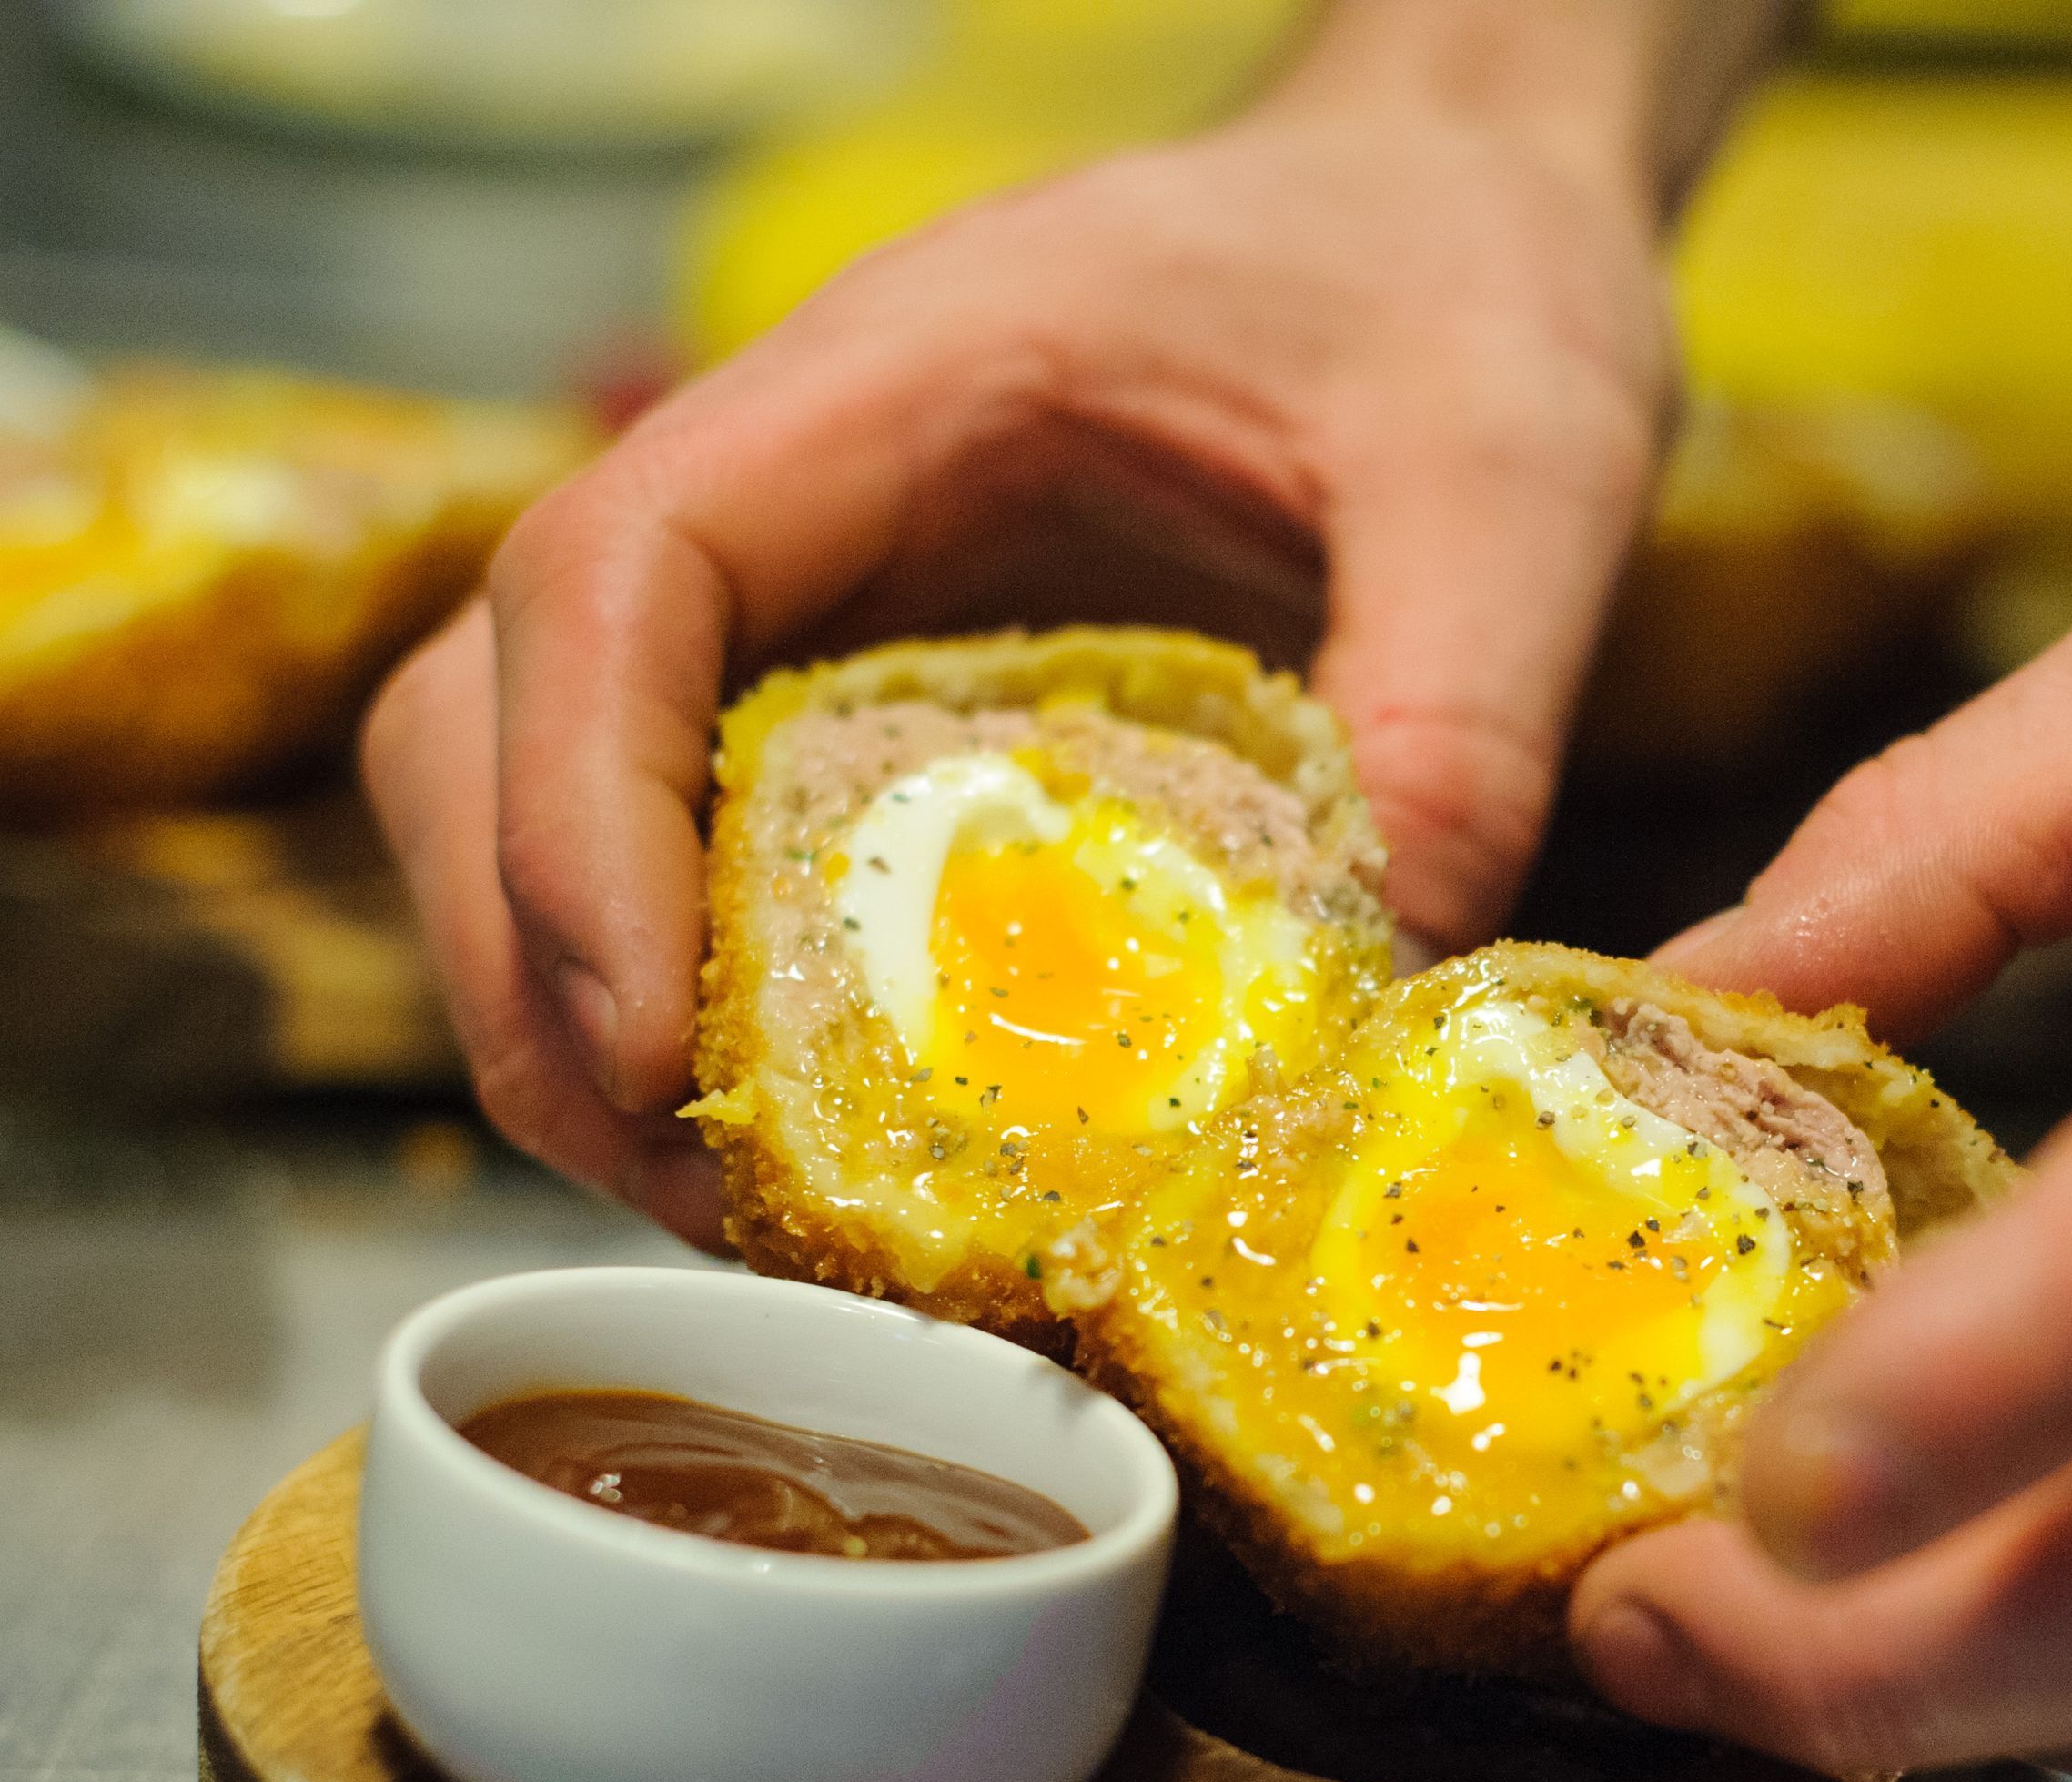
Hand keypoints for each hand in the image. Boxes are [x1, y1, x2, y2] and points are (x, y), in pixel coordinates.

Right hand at [364, 62, 1674, 1240]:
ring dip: (608, 1025)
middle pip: (500, 712)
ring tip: (779, 1220)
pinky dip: (738, 1014)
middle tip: (706, 1195)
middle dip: (547, 972)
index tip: (654, 1040)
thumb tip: (1379, 1002)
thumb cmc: (1458, 282)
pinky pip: (717, 850)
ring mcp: (820, 592)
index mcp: (907, 379)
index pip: (622, 570)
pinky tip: (862, 1149)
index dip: (578, 814)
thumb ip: (1461, 715)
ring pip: (562, 798)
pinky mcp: (876, 693)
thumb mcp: (1512, 479)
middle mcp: (806, 488)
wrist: (1461, 210)